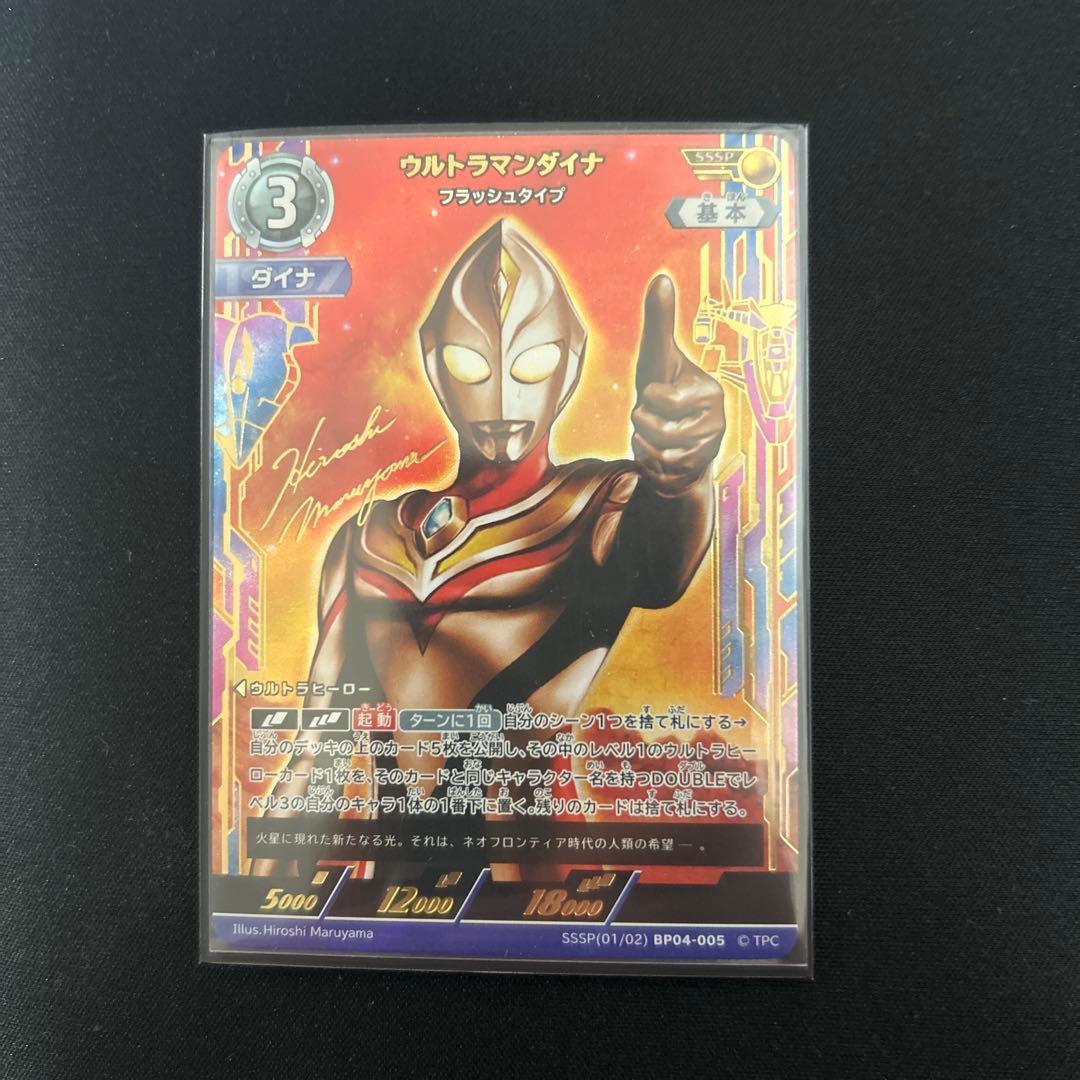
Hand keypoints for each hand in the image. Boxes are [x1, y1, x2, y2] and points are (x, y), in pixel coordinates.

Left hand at [632, 274, 724, 495]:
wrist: (676, 439)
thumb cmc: (665, 392)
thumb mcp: (659, 358)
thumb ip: (660, 320)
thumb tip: (661, 278)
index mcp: (709, 392)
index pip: (662, 397)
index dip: (649, 396)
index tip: (656, 393)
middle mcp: (714, 423)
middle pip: (654, 427)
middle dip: (642, 421)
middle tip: (653, 415)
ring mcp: (705, 453)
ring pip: (655, 453)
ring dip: (643, 443)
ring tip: (654, 433)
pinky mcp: (692, 476)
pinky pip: (655, 474)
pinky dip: (647, 464)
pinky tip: (656, 454)